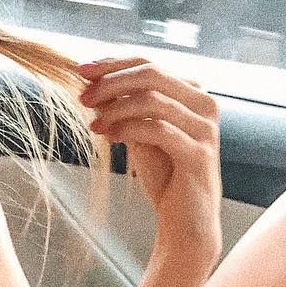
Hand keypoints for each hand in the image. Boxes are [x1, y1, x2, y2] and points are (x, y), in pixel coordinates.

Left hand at [78, 55, 221, 270]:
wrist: (186, 222)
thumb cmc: (165, 176)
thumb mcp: (139, 134)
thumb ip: (124, 108)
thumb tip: (92, 82)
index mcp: (192, 93)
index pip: (149, 64)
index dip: (113, 64)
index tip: (81, 70)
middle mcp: (204, 104)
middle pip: (152, 74)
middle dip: (111, 82)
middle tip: (83, 96)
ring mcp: (204, 128)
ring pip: (153, 100)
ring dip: (115, 108)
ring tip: (93, 122)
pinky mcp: (199, 153)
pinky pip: (158, 130)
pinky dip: (128, 129)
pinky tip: (108, 136)